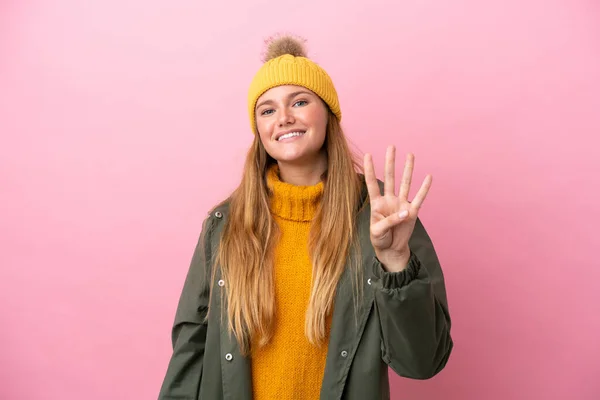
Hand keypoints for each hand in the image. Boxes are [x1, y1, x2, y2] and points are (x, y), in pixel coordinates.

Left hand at [364, 146, 431, 271]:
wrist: (391, 249)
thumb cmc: (380, 239)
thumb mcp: (378, 231)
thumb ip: (390, 221)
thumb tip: (406, 211)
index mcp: (376, 203)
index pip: (372, 183)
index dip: (369, 170)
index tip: (367, 155)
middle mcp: (389, 200)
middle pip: (390, 178)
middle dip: (390, 162)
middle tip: (391, 147)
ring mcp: (401, 204)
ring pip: (405, 183)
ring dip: (408, 169)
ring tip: (410, 155)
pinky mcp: (413, 212)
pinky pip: (419, 198)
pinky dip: (424, 188)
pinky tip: (428, 176)